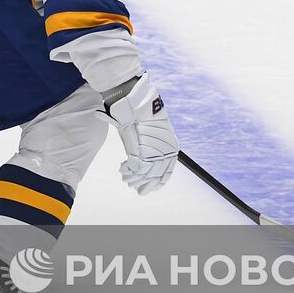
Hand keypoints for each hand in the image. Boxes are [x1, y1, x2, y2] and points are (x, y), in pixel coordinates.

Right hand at [103, 74, 178, 194]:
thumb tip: (145, 157)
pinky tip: (122, 171)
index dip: (158, 182)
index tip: (149, 189)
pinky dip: (129, 172)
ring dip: (135, 179)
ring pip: (146, 173)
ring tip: (126, 179)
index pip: (167, 171)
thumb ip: (148, 143)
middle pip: (157, 175)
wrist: (134, 103)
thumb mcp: (148, 129)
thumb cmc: (140, 113)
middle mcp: (166, 150)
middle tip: (137, 190)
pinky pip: (136, 168)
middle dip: (145, 184)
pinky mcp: (142, 150)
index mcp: (171, 146)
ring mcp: (155, 151)